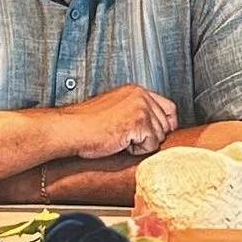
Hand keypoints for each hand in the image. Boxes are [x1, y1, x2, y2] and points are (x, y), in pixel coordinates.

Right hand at [55, 83, 177, 162]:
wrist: (72, 129)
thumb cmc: (86, 125)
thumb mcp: (115, 109)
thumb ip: (135, 111)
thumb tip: (155, 126)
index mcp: (135, 91)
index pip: (168, 107)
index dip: (167, 124)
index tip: (161, 134)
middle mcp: (141, 96)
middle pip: (165, 124)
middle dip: (151, 136)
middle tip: (127, 138)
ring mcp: (141, 108)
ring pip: (159, 136)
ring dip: (142, 144)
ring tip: (121, 139)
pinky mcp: (139, 123)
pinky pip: (150, 145)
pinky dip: (137, 150)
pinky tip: (120, 143)